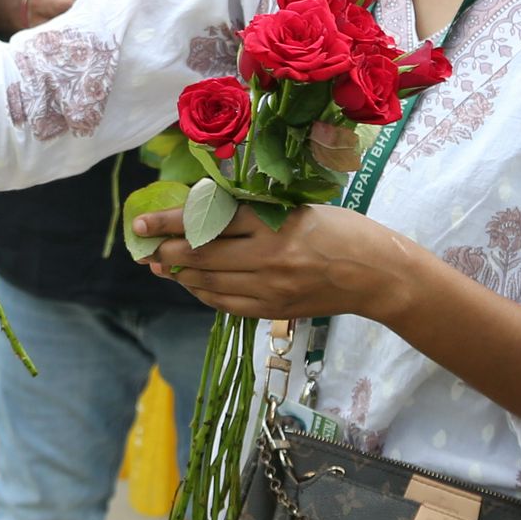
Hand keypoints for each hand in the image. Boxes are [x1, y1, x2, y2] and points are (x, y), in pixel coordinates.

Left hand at [132, 201, 406, 322]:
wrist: (377, 274)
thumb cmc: (342, 230)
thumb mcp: (297, 209)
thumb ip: (255, 213)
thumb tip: (205, 213)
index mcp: (273, 223)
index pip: (208, 220)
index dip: (170, 221)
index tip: (144, 221)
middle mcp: (267, 257)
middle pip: (201, 255)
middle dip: (165, 250)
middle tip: (143, 245)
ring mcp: (270, 288)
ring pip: (209, 283)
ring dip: (180, 274)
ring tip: (160, 265)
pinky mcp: (274, 310)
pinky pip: (227, 304)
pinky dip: (204, 293)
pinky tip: (192, 284)